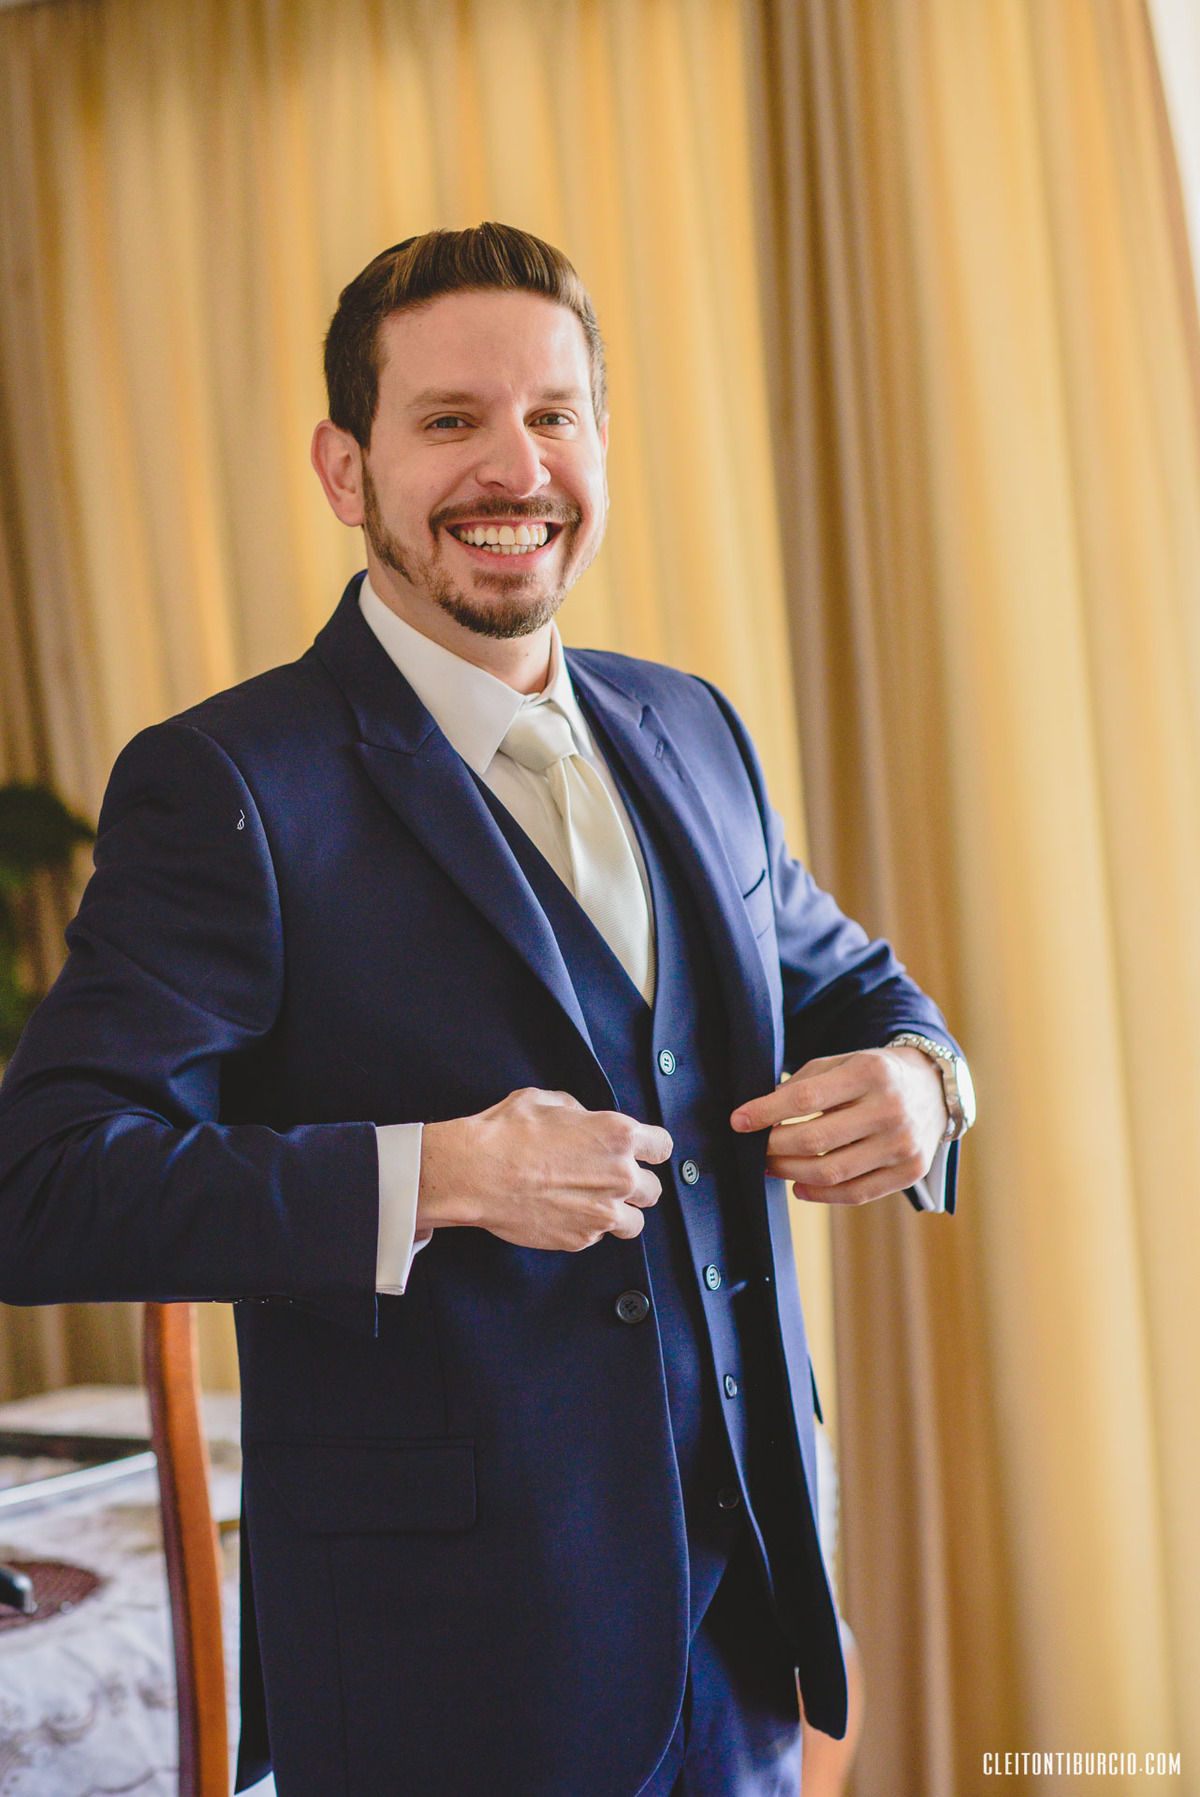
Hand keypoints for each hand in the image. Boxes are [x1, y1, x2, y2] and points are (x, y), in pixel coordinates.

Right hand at [417, 1088, 672, 1250]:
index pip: (662, 1147)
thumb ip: (581, 1114)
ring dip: (620, 1213)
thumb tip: (586, 1123)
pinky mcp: (581, 1239)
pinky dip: (587, 1228)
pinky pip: (598, 1237)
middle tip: (609, 1180)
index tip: (642, 1153)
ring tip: (594, 1204)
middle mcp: (620, 1176)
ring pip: (635, 1222)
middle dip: (635, 1184)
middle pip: (653, 1189)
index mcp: (618, 1136)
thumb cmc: (506, 1133)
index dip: (651, 1150)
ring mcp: (602, 1212)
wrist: (476, 1173)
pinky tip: (565, 1213)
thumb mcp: (548, 1101)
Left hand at [729, 1046, 947, 1205]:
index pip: (806, 1097)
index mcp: (870, 1072)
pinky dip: (820, 1195)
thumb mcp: (843, 1062)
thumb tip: (760, 1113)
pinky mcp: (910, 1172)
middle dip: (773, 1147)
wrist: (933, 1089)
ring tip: (771, 1167)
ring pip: (832, 1172)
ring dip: (790, 1173)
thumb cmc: (875, 1075)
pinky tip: (799, 1186)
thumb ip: (804, 1083)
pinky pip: (856, 1193)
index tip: (739, 1121)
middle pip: (815, 1140)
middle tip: (754, 1149)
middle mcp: (890, 1109)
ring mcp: (903, 1144)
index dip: (766, 1112)